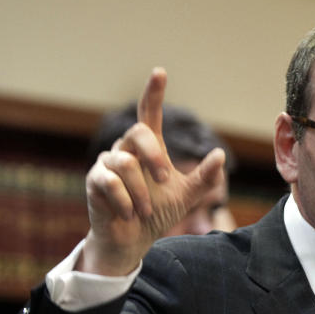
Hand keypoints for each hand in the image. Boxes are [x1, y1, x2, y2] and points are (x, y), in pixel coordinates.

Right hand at [79, 68, 225, 275]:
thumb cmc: (156, 214)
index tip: (160, 73)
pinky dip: (125, 202)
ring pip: (125, 164)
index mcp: (148, 148)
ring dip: (141, 192)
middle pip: (137, 132)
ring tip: (145, 211)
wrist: (132, 241)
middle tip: (165, 180)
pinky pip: (110, 183)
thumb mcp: (186, 197)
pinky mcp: (94, 181)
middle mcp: (126, 150)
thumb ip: (204, 178)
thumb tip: (220, 156)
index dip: (153, 93)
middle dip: (154, 156)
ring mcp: (107, 164)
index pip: (148, 113)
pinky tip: (129, 215)